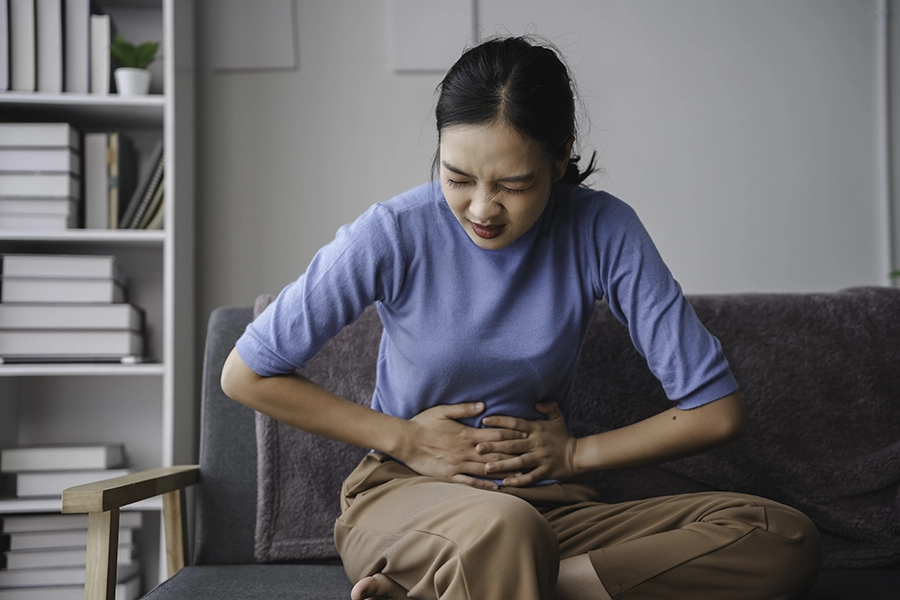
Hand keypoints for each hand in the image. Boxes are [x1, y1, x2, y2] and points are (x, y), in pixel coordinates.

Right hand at [399, 402, 526, 490]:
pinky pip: (471, 481)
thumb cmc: (424, 423)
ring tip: (521, 474)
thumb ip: (464, 409)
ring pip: (485, 469)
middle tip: (531, 457)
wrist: (406, 441)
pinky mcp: (450, 475)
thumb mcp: (443, 411)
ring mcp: (458, 464)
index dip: (511, 435)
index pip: (494, 435)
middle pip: (494, 453)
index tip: (526, 435)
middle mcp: (466, 451)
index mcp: (466, 434)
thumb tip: (483, 406)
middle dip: (513, 455)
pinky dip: (485, 484)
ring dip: (504, 471)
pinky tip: (497, 487)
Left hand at [476, 400, 577, 486]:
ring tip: (486, 468)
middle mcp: (536, 442)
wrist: (578, 454)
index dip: (500, 421)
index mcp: (536, 428)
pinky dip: (518, 481)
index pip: (515, 423)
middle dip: (494, 446)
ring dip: (502, 465)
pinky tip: (505, 483)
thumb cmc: (563, 436)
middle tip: (477, 447)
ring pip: (518, 462)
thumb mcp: (558, 417)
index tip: (484, 421)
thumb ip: (548, 406)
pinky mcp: (546, 471)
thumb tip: (536, 401)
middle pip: (512, 444)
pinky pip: (530, 477)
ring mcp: (541, 458)